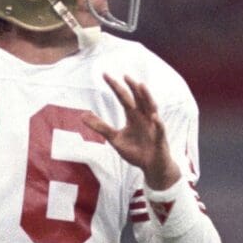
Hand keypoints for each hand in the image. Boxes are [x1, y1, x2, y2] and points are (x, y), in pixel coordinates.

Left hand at [83, 73, 180, 189]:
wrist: (151, 167)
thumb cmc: (136, 151)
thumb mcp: (115, 138)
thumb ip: (101, 127)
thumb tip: (82, 115)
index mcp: (133, 116)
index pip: (123, 97)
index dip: (115, 86)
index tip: (105, 74)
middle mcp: (144, 117)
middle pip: (138, 99)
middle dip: (132, 87)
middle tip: (124, 75)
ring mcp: (153, 127)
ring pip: (152, 108)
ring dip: (147, 97)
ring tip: (141, 86)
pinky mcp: (160, 140)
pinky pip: (159, 130)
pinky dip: (158, 123)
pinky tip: (154, 117)